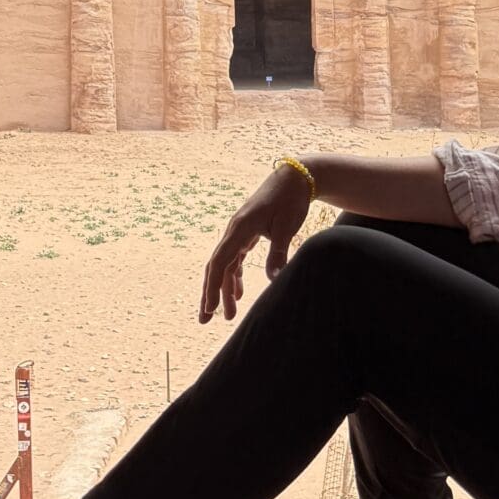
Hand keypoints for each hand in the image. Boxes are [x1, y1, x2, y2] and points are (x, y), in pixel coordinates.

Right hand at [199, 163, 314, 323]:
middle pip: (216, 267)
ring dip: (224, 290)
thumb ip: (278, 253)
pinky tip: (238, 295)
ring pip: (225, 266)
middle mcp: (234, 231)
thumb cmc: (290, 199)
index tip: (210, 308)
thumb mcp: (286, 227)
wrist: (294, 178)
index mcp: (239, 228)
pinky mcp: (246, 235)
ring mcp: (238, 233)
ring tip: (228, 315)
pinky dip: (235, 278)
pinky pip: (235, 260)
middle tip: (205, 320)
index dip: (213, 287)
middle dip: (210, 294)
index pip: (220, 262)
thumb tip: (273, 279)